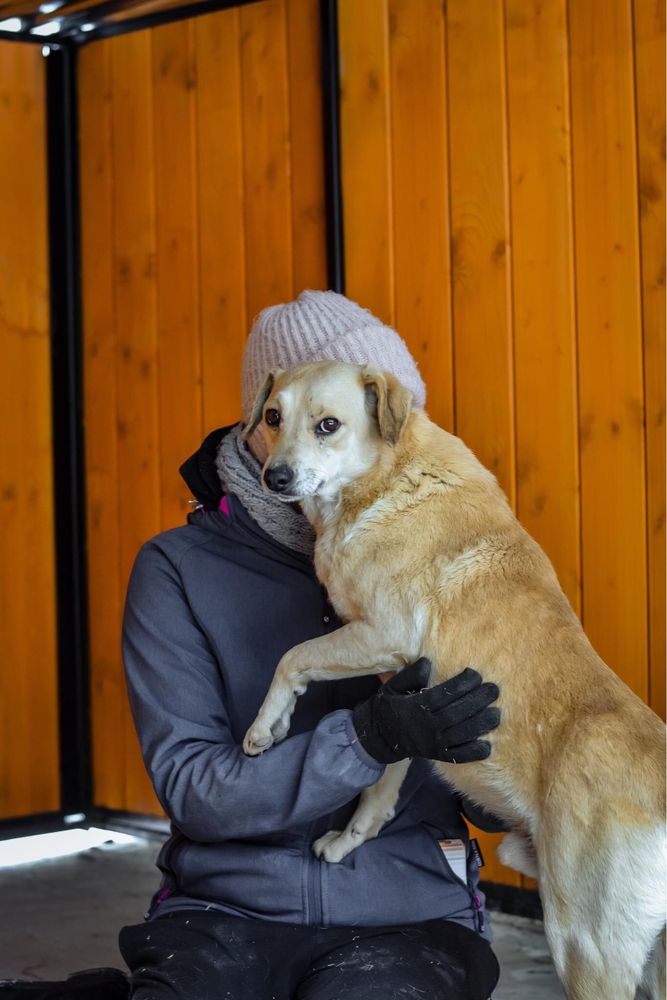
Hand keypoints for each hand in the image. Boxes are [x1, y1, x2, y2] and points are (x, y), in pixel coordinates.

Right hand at [352, 658, 499, 764]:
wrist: (380, 736)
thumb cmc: (390, 706)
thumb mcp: (393, 686)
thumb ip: (410, 675)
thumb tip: (427, 662)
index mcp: (415, 707)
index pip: (443, 695)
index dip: (461, 684)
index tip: (476, 675)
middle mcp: (426, 727)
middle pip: (456, 713)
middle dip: (478, 701)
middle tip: (494, 690)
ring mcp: (433, 743)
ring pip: (461, 735)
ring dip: (481, 724)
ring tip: (496, 713)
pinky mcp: (437, 756)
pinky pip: (458, 756)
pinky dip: (473, 753)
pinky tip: (487, 745)